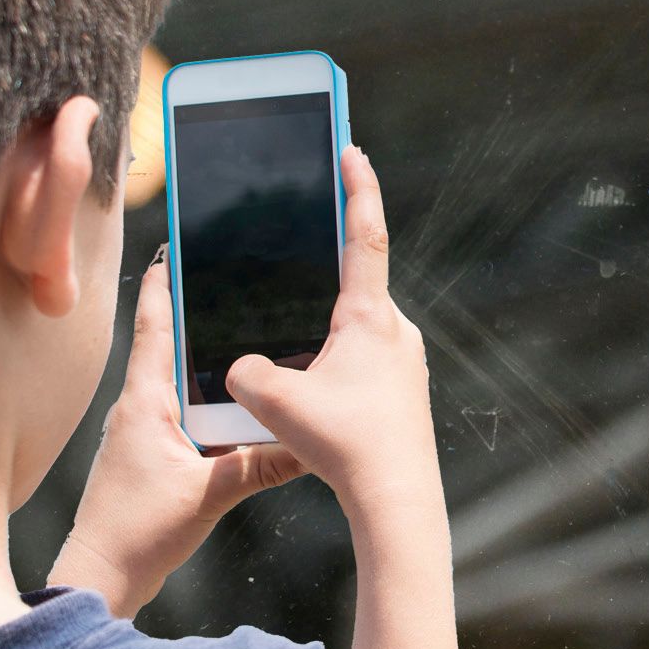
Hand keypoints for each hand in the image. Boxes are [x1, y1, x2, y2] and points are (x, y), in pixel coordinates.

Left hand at [51, 252, 307, 617]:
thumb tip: (311, 444)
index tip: (175, 246)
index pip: (155, 326)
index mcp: (145, 402)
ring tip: (243, 334)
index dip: (164, 284)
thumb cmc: (139, 533)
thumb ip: (261, 465)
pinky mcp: (154, 456)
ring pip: (180, 380)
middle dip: (195, 312)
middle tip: (226, 278)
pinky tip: (239, 406)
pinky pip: (187, 414)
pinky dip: (210, 400)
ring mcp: (145, 432)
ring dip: (206, 359)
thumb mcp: (210, 494)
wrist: (104, 576)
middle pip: (170, 345)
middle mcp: (140, 408)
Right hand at [224, 147, 439, 524]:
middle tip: (293, 266)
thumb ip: (244, 372)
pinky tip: (312, 405)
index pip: (365, 233)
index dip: (356, 187)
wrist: (397, 500)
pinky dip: (333, 373)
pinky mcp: (403, 396)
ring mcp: (405, 365)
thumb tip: (244, 369)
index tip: (350, 148)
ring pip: (353, 337)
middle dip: (320, 283)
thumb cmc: (347, 445)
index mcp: (370, 316)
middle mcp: (396, 333)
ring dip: (322, 341)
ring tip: (293, 369)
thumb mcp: (273, 401)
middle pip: (352, 291)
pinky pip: (361, 369)